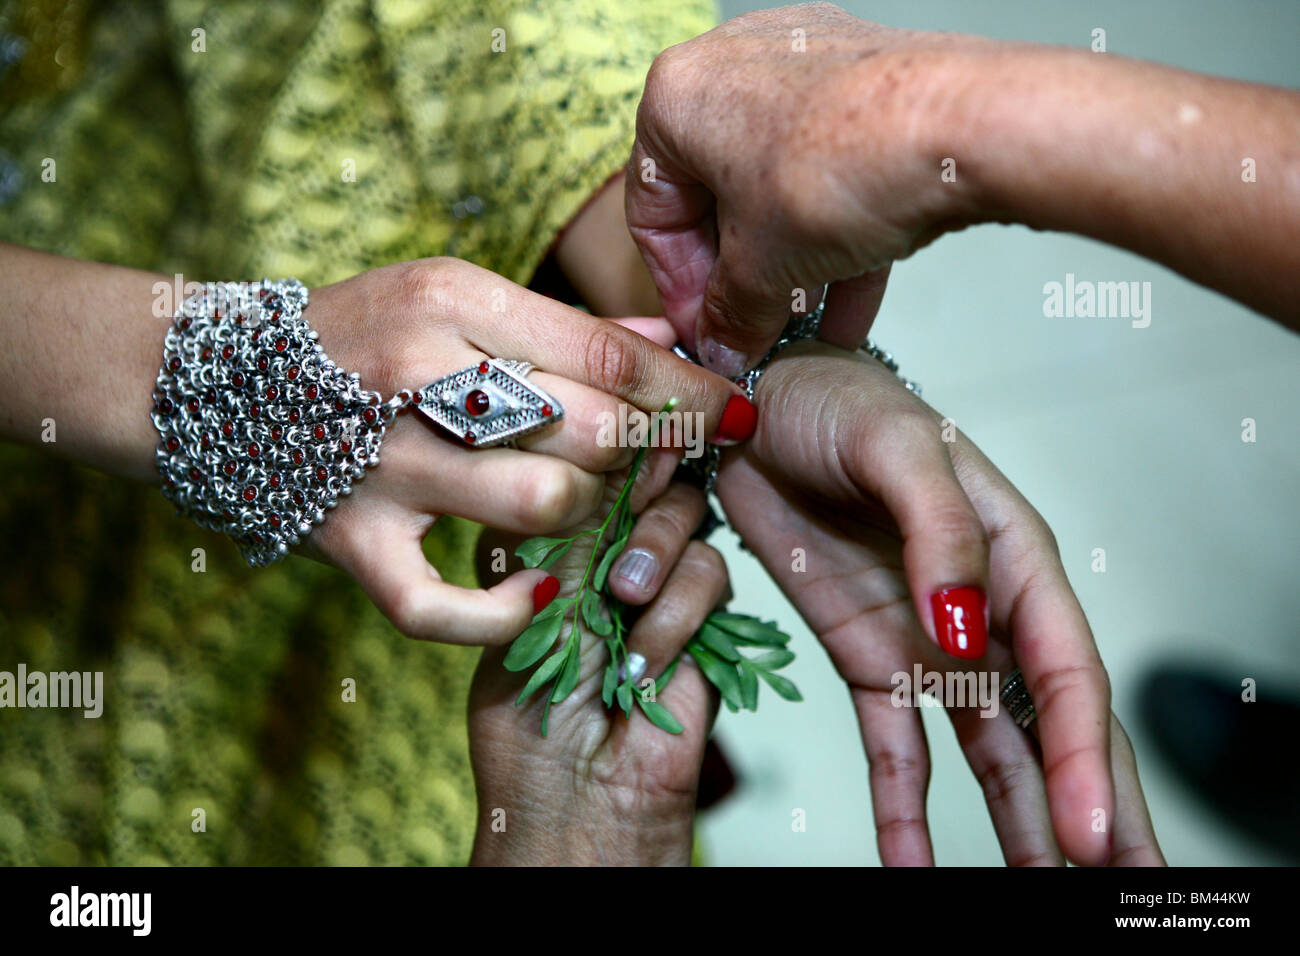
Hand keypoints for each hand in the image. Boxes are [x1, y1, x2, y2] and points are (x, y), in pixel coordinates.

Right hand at [297, 256, 750, 644]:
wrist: (222, 385)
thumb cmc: (360, 333)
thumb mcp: (455, 296)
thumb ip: (562, 327)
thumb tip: (667, 346)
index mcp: (451, 304)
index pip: (606, 357)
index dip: (687, 394)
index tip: (735, 411)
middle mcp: (415, 380)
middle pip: (589, 433)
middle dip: (651, 453)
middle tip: (666, 459)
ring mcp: (381, 471)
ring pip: (543, 508)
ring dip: (589, 513)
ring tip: (585, 500)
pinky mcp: (352, 546)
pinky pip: (446, 607)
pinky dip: (506, 610)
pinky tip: (538, 586)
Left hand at [468, 467, 724, 864]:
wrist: (582, 810)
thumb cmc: (530, 731)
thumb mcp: (531, 612)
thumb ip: (569, 535)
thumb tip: (603, 448)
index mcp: (538, 548)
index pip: (570, 472)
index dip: (587, 454)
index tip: (596, 439)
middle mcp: (598, 558)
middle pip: (636, 477)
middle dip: (632, 488)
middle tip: (631, 492)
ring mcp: (653, 586)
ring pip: (681, 514)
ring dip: (653, 552)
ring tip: (623, 603)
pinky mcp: (702, 620)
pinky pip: (710, 572)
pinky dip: (679, 611)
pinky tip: (645, 660)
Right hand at [625, 3, 986, 371]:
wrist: (963, 125)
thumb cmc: (846, 165)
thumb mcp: (764, 269)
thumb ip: (731, 315)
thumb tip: (722, 343)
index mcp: (676, 96)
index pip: (653, 211)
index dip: (677, 287)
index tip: (703, 329)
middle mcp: (733, 65)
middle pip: (717, 197)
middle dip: (740, 278)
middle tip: (752, 331)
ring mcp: (803, 66)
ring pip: (778, 187)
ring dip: (790, 268)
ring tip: (806, 327)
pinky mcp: (864, 82)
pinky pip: (831, 170)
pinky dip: (834, 233)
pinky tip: (850, 301)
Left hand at [714, 344, 1163, 865]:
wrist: (751, 405)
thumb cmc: (837, 403)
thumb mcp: (897, 445)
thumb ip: (945, 532)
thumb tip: (970, 630)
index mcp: (1016, 558)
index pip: (1066, 673)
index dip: (1083, 756)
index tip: (1091, 836)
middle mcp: (986, 614)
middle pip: (1052, 729)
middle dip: (1090, 812)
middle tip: (1120, 890)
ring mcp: (929, 647)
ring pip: (990, 756)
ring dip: (1018, 828)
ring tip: (1039, 897)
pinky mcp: (870, 662)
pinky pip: (895, 750)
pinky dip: (903, 812)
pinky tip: (911, 867)